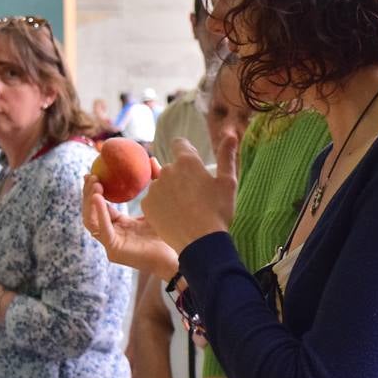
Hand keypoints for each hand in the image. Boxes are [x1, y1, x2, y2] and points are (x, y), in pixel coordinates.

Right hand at [82, 175, 178, 278]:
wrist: (183, 251)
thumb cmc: (172, 229)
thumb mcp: (158, 201)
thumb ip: (155, 181)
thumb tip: (153, 159)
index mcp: (120, 226)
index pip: (100, 207)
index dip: (94, 191)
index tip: (93, 173)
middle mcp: (113, 235)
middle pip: (91, 213)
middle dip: (88, 193)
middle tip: (91, 176)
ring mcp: (112, 244)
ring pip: (91, 221)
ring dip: (90, 201)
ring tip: (95, 184)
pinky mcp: (114, 250)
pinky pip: (102, 229)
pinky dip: (99, 212)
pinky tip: (98, 198)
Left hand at [142, 137, 237, 254]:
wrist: (201, 243)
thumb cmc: (218, 212)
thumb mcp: (228, 182)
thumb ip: (227, 156)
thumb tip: (230, 134)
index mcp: (187, 161)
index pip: (180, 144)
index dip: (187, 152)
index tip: (195, 167)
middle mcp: (167, 170)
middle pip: (172, 166)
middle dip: (181, 176)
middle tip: (196, 195)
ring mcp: (155, 188)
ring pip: (162, 183)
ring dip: (171, 190)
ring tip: (186, 208)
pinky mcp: (147, 205)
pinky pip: (154, 199)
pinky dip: (162, 205)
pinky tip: (175, 216)